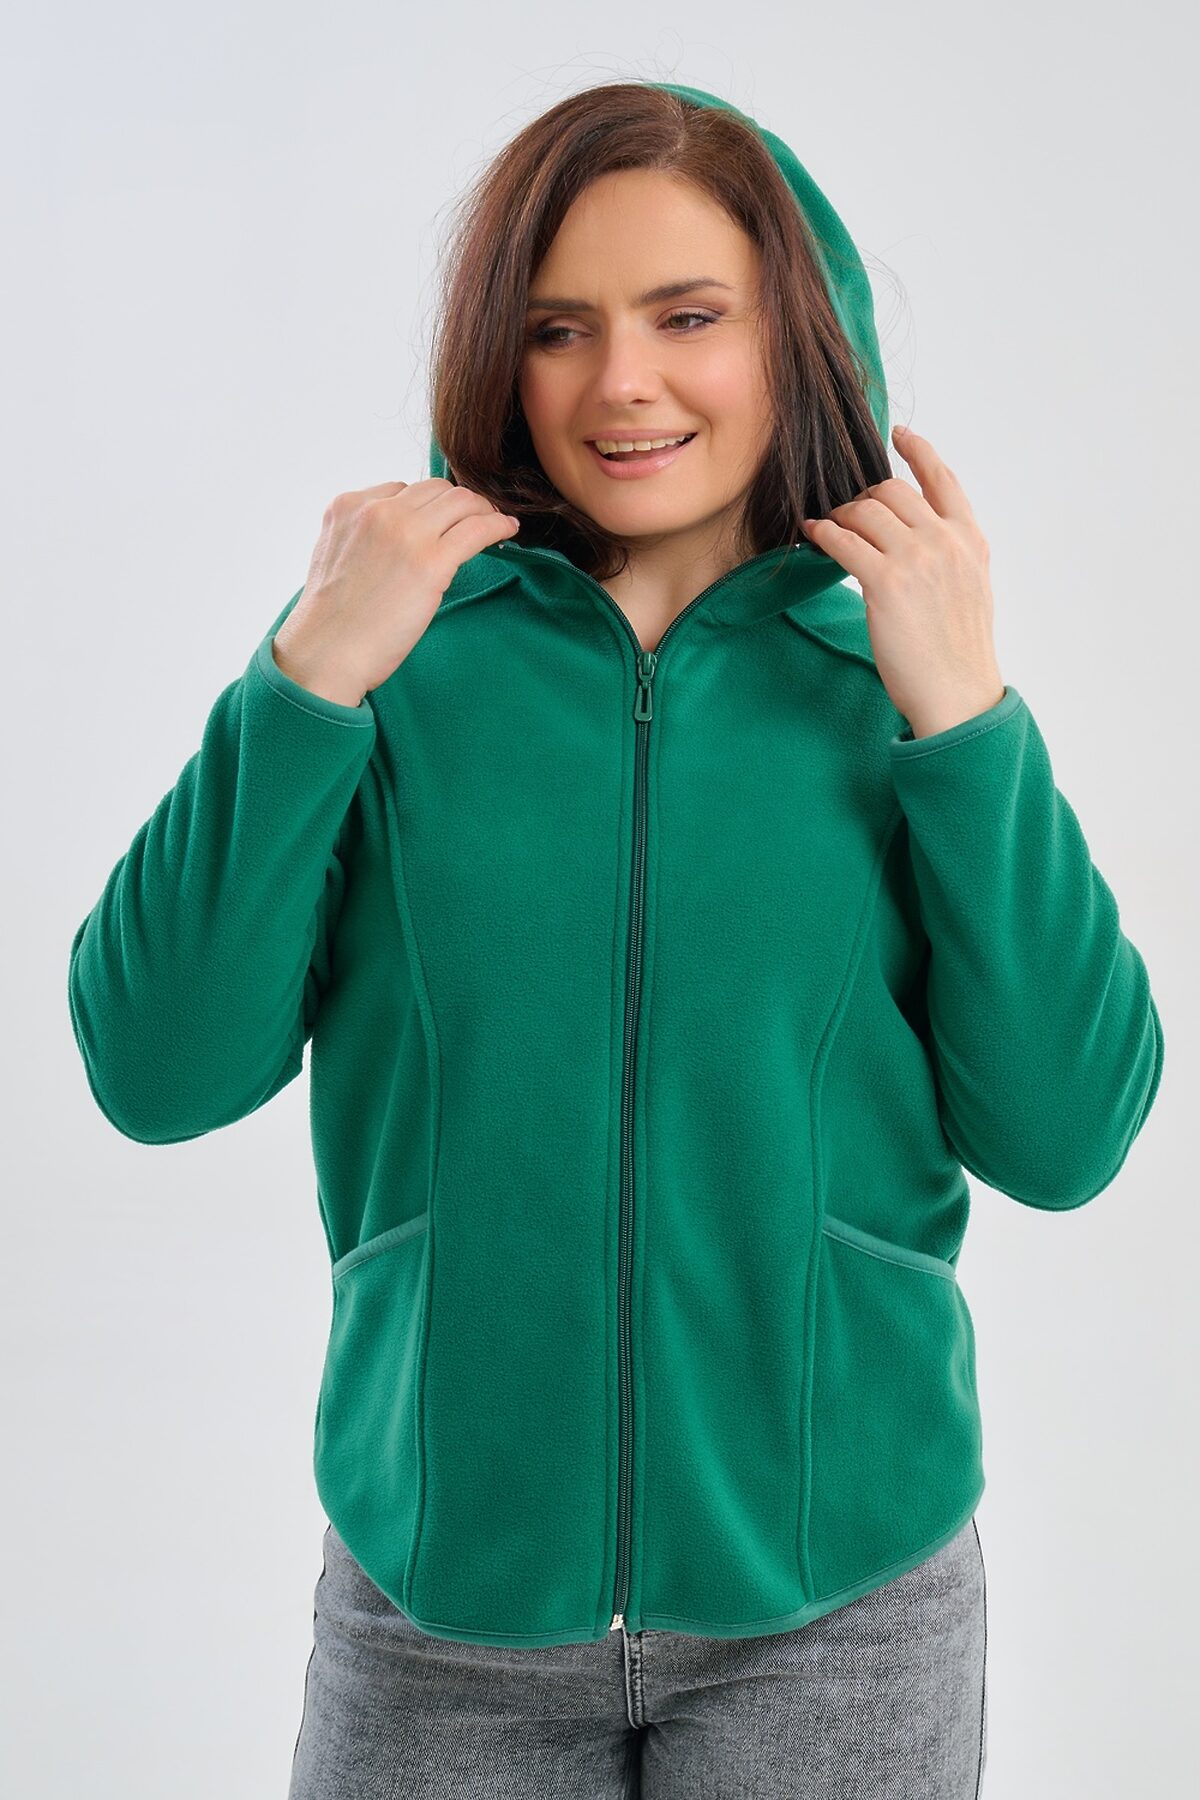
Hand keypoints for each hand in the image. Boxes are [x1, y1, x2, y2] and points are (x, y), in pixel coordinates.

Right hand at [274, 478, 519, 700]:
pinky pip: (477, 529)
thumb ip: (363, 537)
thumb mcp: (336, 557)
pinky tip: (507, 531)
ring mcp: (404, 533)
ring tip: (494, 524)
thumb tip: (399, 544)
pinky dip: (498, 525)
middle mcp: (376, 510)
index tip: (440, 524)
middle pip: (435, 489)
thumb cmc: (330, 621)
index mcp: (348, 506)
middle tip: (476, 520)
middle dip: (458, 503)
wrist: (326, 653)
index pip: (401, 489)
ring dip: (481, 510)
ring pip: (460, 500)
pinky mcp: (430, 561)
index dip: (426, 507)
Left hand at [800, 425, 1004, 738]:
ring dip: (841, 516)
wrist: (957, 694)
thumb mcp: (970, 590)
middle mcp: (945, 541)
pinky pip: (844, 540)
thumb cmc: (958, 653)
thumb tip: (918, 538)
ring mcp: (917, 558)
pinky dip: (823, 533)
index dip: (920, 451)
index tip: (900, 433)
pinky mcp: (886, 582)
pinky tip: (812, 535)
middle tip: (847, 513)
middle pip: (893, 491)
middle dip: (864, 497)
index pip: (944, 480)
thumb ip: (950, 556)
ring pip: (866, 510)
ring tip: (828, 527)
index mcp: (970, 541)